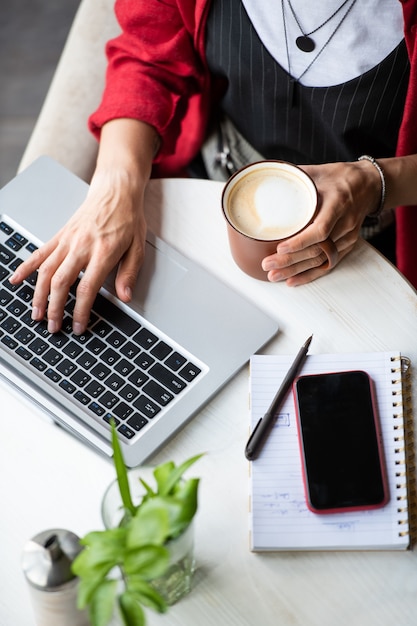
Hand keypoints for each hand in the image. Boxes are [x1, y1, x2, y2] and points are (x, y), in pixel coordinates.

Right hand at [10, 169, 147, 333]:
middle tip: (53, 327)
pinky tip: (16, 280)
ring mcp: (68, 240)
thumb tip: (125, 297)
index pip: (87, 288)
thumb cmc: (128, 218)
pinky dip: (26, 267)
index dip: (80, 311)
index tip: (79, 326)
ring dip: (39, 295)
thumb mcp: (138, 248)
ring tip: (36, 314)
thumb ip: (129, 274)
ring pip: (46, 270)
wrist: (116, 190)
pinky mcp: (60, 235)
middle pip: (61, 282)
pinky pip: (40, 253)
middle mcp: (82, 246)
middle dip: (55, 308)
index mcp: (103, 252)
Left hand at [261, 160, 380, 284]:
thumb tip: (264, 175)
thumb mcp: (317, 172)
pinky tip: (293, 281)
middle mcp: (345, 223)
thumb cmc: (339, 177)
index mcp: (337, 203)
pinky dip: (309, 275)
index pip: (320, 229)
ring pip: (321, 259)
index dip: (300, 241)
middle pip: (317, 249)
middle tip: (268, 265)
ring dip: (296, 271)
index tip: (281, 248)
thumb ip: (293, 176)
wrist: (368, 185)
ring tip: (274, 275)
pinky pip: (328, 264)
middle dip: (290, 261)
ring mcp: (347, 237)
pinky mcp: (346, 245)